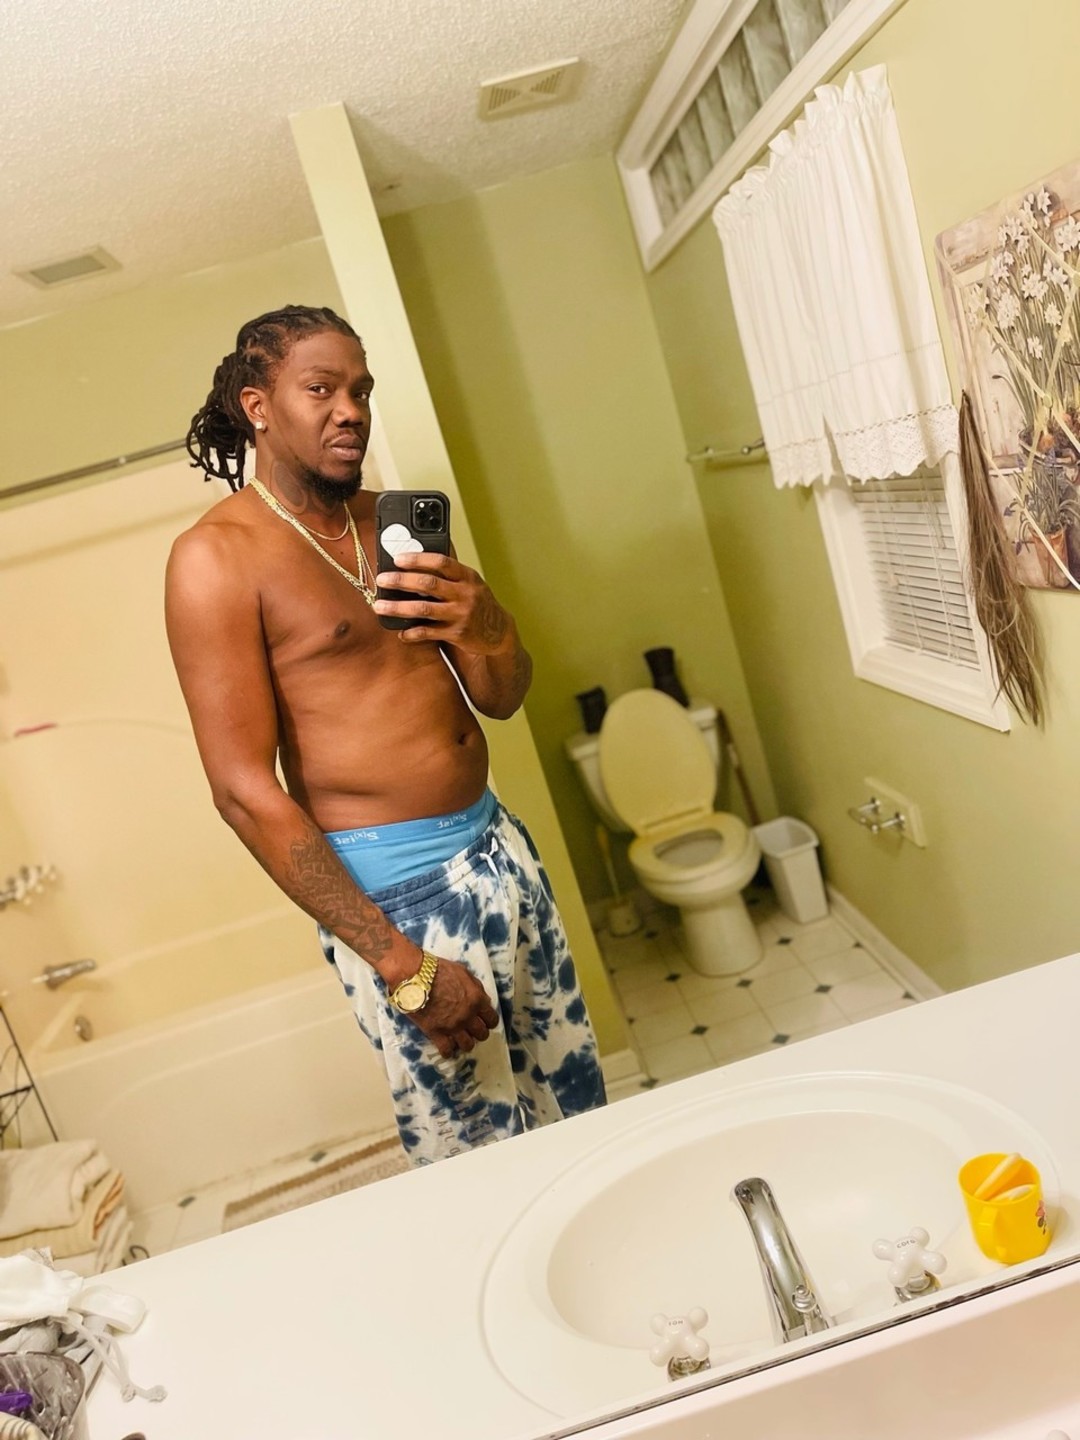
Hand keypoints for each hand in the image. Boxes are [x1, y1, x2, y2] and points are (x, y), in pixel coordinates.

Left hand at [373, 552, 510, 652]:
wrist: (498, 632)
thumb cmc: (477, 603)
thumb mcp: (470, 583)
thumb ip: (448, 574)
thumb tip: (415, 562)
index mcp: (467, 576)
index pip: (441, 562)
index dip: (418, 559)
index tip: (397, 558)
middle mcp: (465, 594)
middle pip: (428, 583)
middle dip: (401, 581)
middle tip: (382, 580)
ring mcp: (461, 614)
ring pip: (424, 609)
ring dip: (398, 608)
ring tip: (379, 606)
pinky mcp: (457, 634)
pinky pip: (429, 632)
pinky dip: (412, 633)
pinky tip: (401, 632)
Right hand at [409, 955, 500, 1058]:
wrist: (414, 976)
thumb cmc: (438, 969)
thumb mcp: (463, 972)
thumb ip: (475, 987)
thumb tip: (483, 999)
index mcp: (476, 999)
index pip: (492, 1019)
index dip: (489, 1021)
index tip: (483, 1021)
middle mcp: (468, 1016)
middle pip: (482, 1034)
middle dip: (478, 1032)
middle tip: (470, 1029)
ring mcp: (453, 1027)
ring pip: (468, 1045)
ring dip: (465, 1042)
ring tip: (459, 1038)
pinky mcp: (436, 1033)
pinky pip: (447, 1050)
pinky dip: (448, 1051)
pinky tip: (446, 1047)